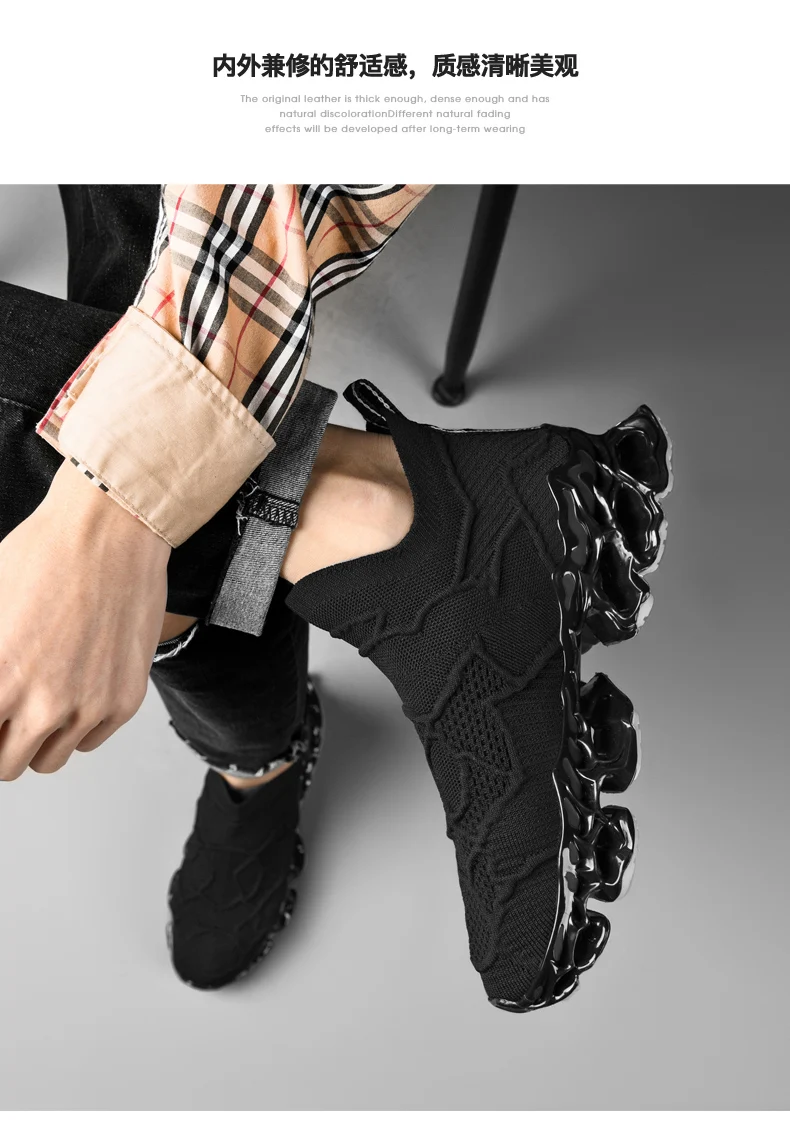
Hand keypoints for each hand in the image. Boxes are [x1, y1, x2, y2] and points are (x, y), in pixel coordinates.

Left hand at [0, 460, 170, 778]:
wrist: (112, 531)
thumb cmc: (45, 554)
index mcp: (0, 676)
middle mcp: (42, 702)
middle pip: (6, 766)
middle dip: (0, 741)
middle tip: (5, 713)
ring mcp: (88, 705)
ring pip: (48, 761)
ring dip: (38, 739)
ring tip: (40, 699)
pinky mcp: (124, 700)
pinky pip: (90, 741)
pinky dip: (78, 725)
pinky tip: (75, 686)